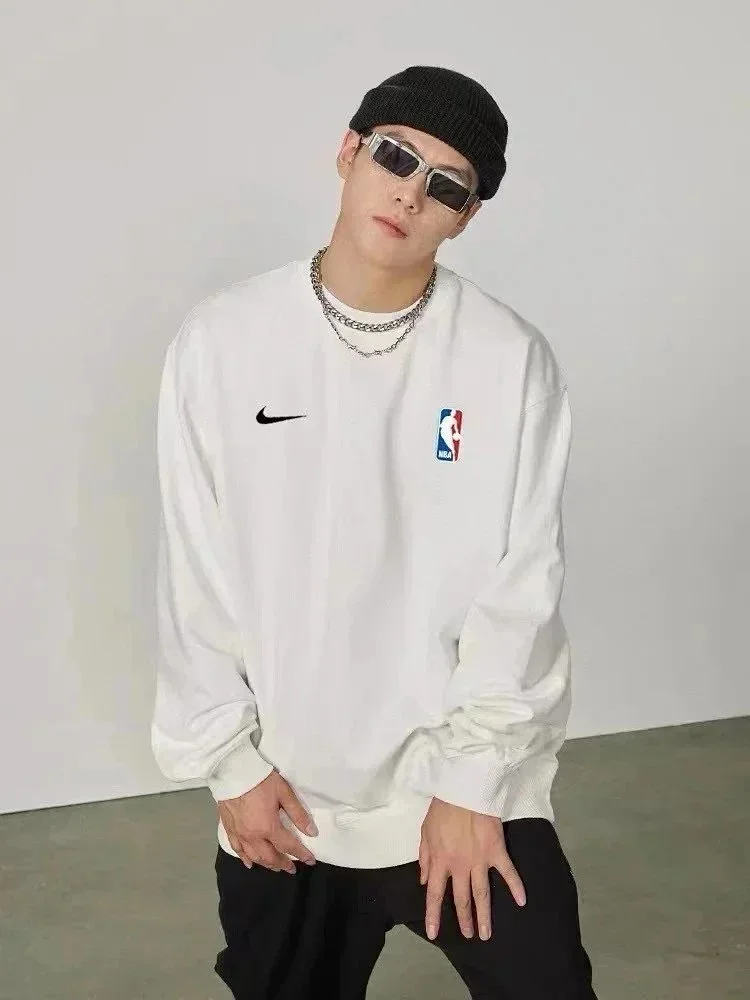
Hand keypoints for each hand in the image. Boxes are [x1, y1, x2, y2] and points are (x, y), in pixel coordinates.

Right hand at [217, 769, 317, 873]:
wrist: (232, 771)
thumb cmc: (260, 780)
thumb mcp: (284, 792)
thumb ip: (298, 814)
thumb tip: (312, 832)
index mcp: (268, 827)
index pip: (289, 846)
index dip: (301, 854)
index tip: (310, 860)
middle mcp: (253, 836)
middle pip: (270, 856)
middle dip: (283, 864)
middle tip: (292, 868)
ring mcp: (239, 834)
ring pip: (254, 857)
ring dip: (266, 864)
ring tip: (275, 867)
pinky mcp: (229, 829)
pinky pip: (237, 850)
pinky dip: (245, 859)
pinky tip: (250, 863)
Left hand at [419, 797, 525, 941]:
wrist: (463, 789)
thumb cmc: (442, 808)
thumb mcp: (425, 832)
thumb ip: (425, 858)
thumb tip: (425, 881)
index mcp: (440, 861)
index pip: (435, 894)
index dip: (433, 914)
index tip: (433, 933)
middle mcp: (459, 866)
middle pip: (462, 899)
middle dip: (464, 920)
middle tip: (468, 936)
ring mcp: (479, 860)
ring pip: (482, 894)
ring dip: (484, 915)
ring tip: (486, 933)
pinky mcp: (496, 851)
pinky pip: (507, 872)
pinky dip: (515, 886)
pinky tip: (522, 901)